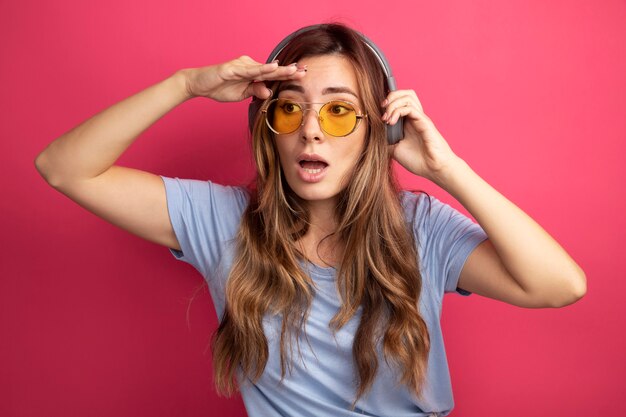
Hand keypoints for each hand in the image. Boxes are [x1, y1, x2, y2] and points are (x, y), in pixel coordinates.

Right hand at [182, 56, 305, 101]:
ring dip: (279, 70)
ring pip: (263, 69)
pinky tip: (273, 68)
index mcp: (252, 73)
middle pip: (272, 70)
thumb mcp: (241, 94)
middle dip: (289, 71)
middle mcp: (249, 66)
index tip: (302, 75)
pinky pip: (249, 70)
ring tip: (294, 70)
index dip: (287, 75)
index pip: (273, 75)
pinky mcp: (232, 69)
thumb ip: (255, 92)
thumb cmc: (219, 88)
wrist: (199, 84)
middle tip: (305, 71)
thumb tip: (268, 93)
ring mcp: (240, 66)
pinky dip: (262, 69)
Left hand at [382, 89, 461, 184]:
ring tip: (386, 118)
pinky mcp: (424, 122)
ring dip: (393, 104)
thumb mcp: (395, 151)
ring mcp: (420, 119)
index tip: (377, 113)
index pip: (399, 101)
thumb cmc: (418, 161)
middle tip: (382, 110)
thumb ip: (385, 141)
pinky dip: (397, 111)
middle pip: (405, 93)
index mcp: (408, 122)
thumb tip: (373, 136)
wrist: (433, 170)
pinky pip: (410, 108)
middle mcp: (415, 117)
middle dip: (390, 97)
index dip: (388, 102)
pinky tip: (391, 122)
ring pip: (408, 96)